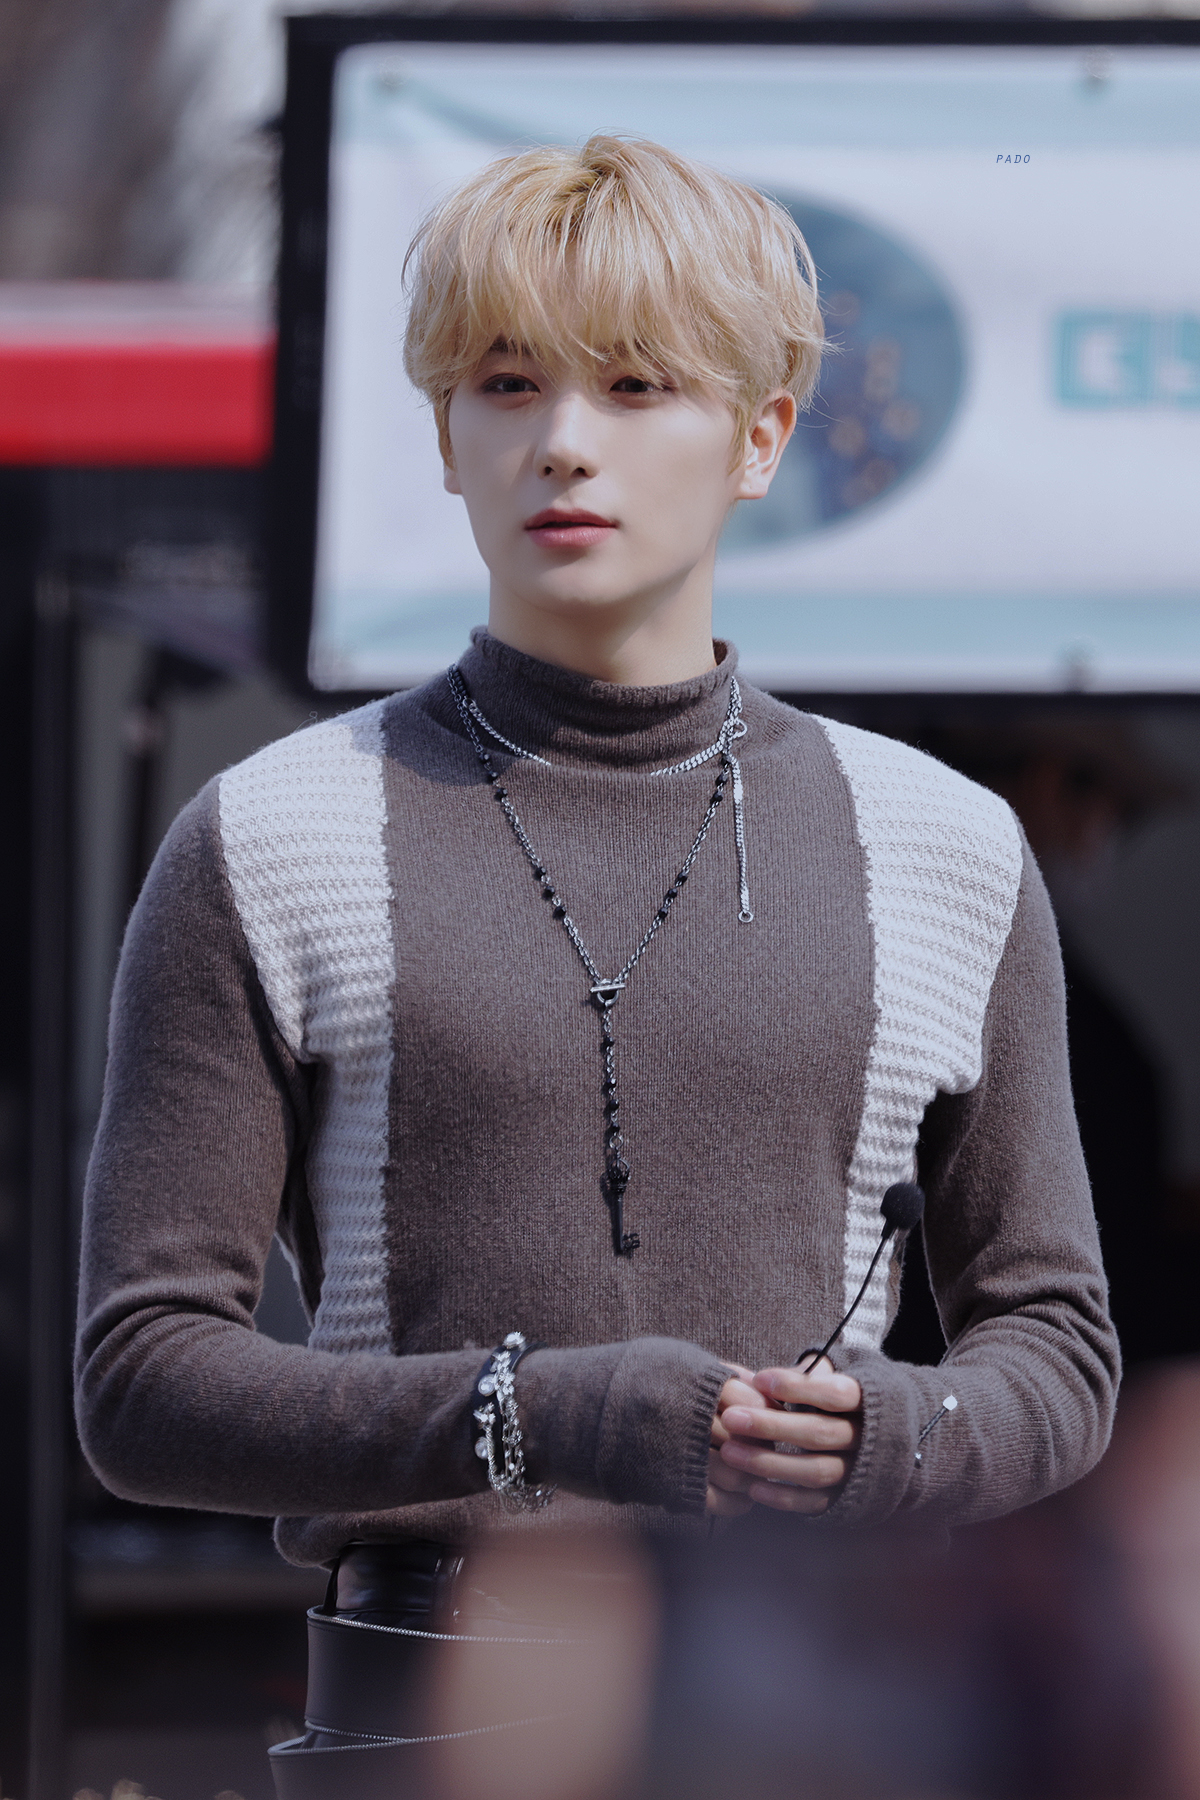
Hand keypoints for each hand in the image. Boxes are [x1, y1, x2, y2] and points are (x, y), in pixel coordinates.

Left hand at [716, 1360, 862, 1514]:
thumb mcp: (833, 1378)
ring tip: (730, 1452)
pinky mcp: (845, 1499)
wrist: (878, 1444)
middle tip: (730, 1417)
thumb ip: (807, 1374)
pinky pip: (815, 1502)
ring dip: (769, 1463)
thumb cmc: (839, 1402)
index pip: (835, 1393)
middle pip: (819, 1432)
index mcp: (867, 1402)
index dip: (798, 1387)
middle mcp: (866, 1439)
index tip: (759, 1379)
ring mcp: (857, 1471)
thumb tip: (764, 1378)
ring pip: (816, 1470)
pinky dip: (784, 1497)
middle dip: (771, 1425)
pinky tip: (753, 1486)